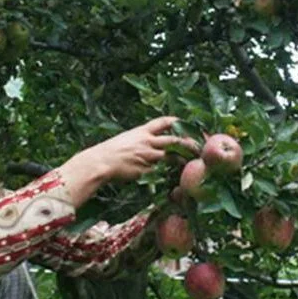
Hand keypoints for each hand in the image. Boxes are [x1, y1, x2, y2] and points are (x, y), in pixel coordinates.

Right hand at [58, 117, 199, 206]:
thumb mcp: (125, 139)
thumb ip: (138, 141)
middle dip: (187, 143)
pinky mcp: (146, 170)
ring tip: (192, 162)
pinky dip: (170, 174)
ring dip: (182, 159)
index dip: (175, 121)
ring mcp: (148, 156)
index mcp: (141, 131)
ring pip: (171, 156)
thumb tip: (148, 144)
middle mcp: (147, 142)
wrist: (100, 162)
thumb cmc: (108, 152)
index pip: (163, 122)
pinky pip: (162, 172)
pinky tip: (177, 176)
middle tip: (198, 146)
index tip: (183, 122)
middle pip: (174, 139)